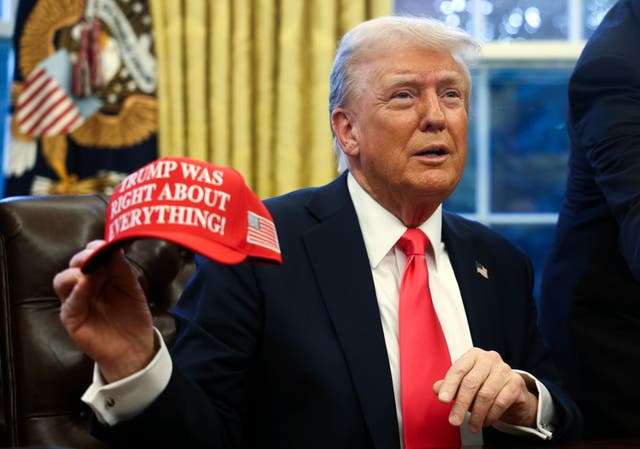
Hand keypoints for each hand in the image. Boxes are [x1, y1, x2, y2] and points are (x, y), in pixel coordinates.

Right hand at [53, 240, 155, 382]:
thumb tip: (114, 248)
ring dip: (76, 271)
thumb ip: (122, 270)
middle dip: (84, 256)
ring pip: (63, 279)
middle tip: (95, 253)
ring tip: (90, 270)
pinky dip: (76, 290)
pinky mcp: (72, 317)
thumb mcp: (132, 288)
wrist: (134, 347)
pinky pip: (68, 301)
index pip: (91, 256)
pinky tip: (85, 284)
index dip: (96, 247)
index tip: (106, 243)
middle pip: (74, 264)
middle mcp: (85, 286)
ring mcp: (76, 301)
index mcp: (100, 276)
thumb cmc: (133, 317)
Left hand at [433, 348, 537, 432]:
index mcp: (473, 355)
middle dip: (461, 405)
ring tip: (472, 426)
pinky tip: (485, 421)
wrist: (512, 393)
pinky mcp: (516, 383)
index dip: (449, 386)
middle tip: (454, 421)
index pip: (458, 370)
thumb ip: (450, 385)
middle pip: (471, 383)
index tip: (442, 400)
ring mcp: (504, 370)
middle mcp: (489, 359)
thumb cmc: (484, 385)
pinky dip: (490, 415)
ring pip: (486, 395)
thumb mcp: (464, 384)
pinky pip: (500, 402)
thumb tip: (436, 388)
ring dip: (476, 415)